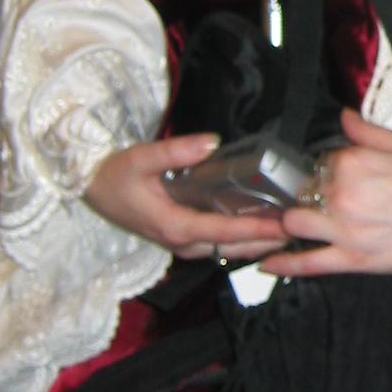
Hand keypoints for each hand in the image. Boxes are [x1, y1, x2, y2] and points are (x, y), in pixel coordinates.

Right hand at [83, 133, 288, 263]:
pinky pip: (219, 244)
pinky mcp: (182, 239)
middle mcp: (181, 242)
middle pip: (233, 246)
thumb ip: (175, 150)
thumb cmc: (113, 174)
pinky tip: (263, 228)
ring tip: (290, 230)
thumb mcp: (140, 158)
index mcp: (174, 225)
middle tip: (301, 228)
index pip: (223, 230)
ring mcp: (182, 244)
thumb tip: (211, 141)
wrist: (90, 189)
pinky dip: (242, 239)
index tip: (284, 225)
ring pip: (228, 249)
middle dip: (267, 240)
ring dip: (258, 242)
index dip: (256, 228)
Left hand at [270, 109, 391, 282]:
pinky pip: (307, 264)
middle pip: (303, 191)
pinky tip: (266, 263)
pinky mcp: (352, 261)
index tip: (341, 173)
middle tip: (323, 198)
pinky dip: (283, 264)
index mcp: (355, 163)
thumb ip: (369, 132)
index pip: (322, 160)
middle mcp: (343, 195)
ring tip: (296, 221)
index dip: (330, 166)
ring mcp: (345, 231)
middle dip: (308, 193)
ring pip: (294, 224)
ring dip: (292, 221)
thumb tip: (343, 116)